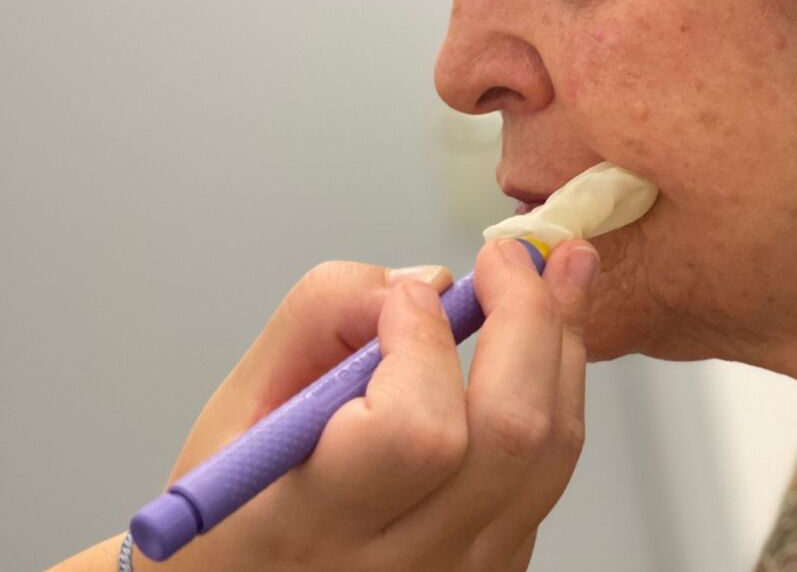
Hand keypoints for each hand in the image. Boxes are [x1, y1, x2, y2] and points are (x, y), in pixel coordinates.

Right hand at [116, 237, 598, 571]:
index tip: (403, 299)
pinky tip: (538, 349)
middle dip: (528, 320)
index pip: (414, 432)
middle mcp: (399, 565)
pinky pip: (546, 479)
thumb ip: (316, 322)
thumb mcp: (236, 411)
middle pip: (511, 433)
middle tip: (508, 256)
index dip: (424, 345)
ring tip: (557, 275)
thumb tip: (421, 282)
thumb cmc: (236, 507)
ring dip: (560, 348)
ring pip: (548, 452)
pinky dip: (551, 398)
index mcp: (312, 525)